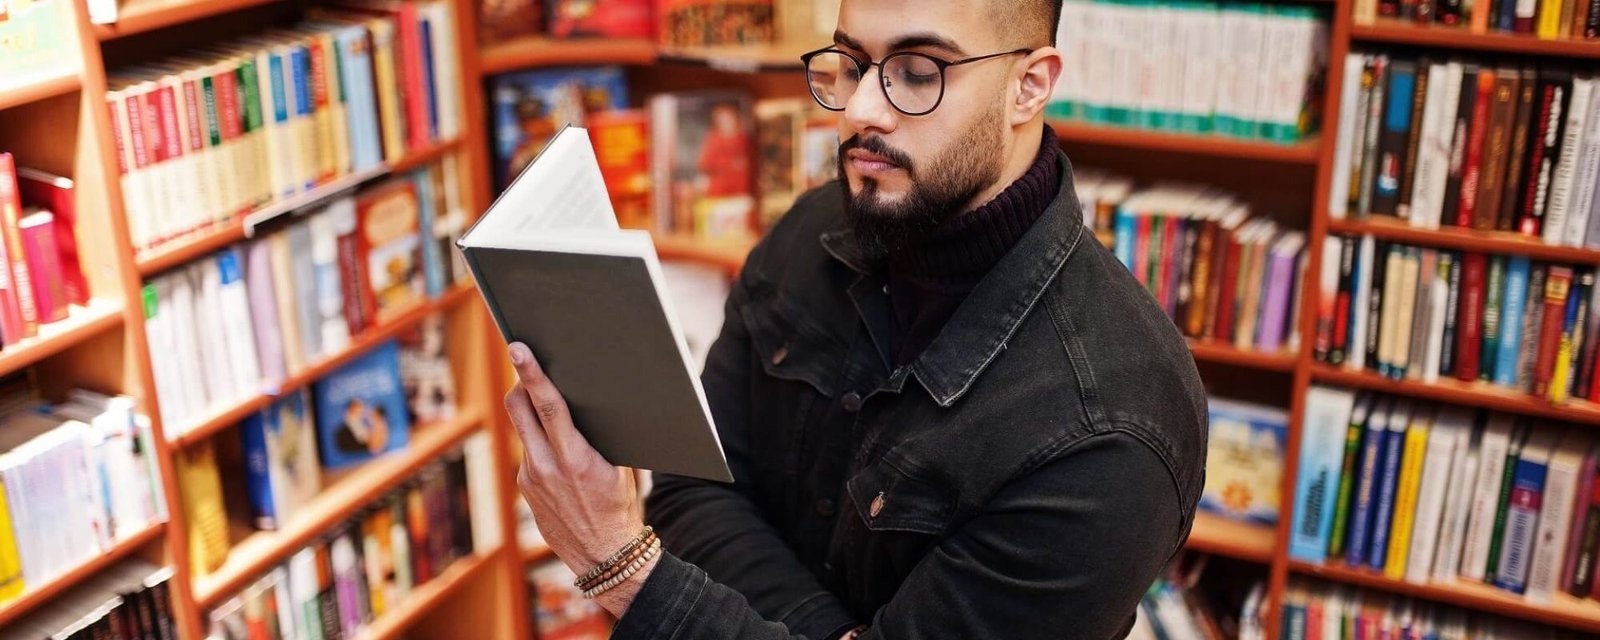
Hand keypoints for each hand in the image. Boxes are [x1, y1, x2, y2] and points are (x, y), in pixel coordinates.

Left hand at [504, 342, 656, 616]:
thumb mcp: (621, 468)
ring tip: (545, 402)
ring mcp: (530, 478)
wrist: (604, 556)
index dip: (533, 373)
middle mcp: (546, 466)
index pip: (549, 405)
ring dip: (531, 411)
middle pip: (519, 407)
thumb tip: (592, 401)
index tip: (518, 348)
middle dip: (521, 381)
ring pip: (522, 427)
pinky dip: (540, 442)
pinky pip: (528, 451)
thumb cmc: (621, 506)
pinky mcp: (524, 487)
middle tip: (524, 360)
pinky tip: (557, 451)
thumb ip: (600, 436)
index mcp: (576, 458)